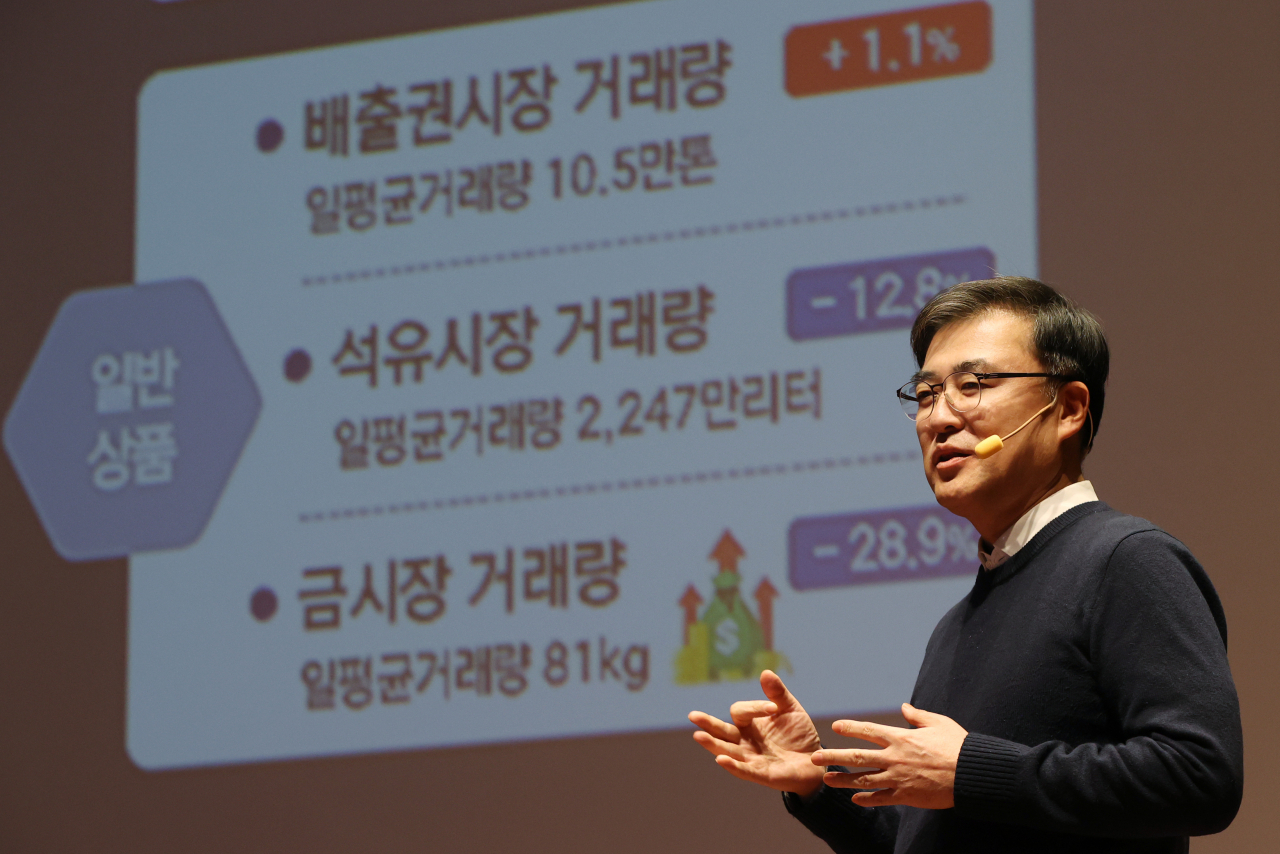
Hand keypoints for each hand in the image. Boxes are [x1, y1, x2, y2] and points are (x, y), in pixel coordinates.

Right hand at [689, 670, 824, 795]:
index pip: (740, 712)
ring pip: (727, 750)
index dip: (754, 708)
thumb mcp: (791, 709)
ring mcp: (751, 758)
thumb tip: (765, 672)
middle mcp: (745, 741)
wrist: (815, 761)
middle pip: (722, 731)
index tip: (773, 708)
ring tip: (698, 736)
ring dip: (713, 744)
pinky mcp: (762, 774)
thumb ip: (777, 693)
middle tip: (692, 715)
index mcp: (749, 724)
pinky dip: (732, 766)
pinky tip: (720, 759)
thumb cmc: (799, 734)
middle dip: (707, 723)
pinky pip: (744, 771)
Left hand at [812, 703, 966, 808]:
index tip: (835, 726)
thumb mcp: (939, 723)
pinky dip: (867, 799)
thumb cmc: (958, 746)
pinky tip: (855, 799)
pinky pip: (881, 798)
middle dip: (833, 756)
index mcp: (901, 738)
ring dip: (843, 780)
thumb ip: (918, 716)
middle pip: (857, 756)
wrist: (972, 774)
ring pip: (863, 779)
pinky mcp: (906, 796)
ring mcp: (898, 778)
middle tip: (815, 757)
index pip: (868, 730)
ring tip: (826, 779)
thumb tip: (904, 707)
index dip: (850, 727)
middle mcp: (894, 757)